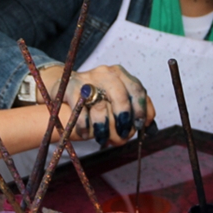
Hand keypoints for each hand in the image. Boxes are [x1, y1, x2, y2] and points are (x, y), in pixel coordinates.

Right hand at [39, 64, 154, 145]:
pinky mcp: (69, 88)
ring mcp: (86, 79)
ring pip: (100, 106)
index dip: (141, 109)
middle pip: (120, 96)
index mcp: (120, 74)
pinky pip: (80, 111)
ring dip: (103, 127)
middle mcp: (105, 73)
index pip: (137, 89)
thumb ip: (135, 110)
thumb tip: (147, 127)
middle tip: (123, 133)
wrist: (66, 89)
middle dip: (124, 118)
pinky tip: (85, 133)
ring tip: (103, 138)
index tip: (141, 125)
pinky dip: (84, 126)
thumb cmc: (97, 99)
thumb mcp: (117, 100)